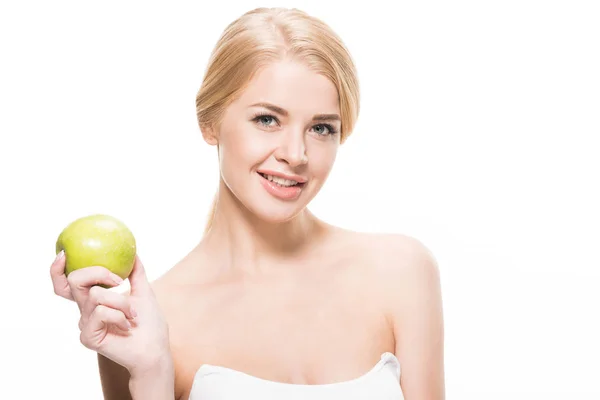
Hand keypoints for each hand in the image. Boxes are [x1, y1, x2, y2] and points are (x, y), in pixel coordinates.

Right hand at [50, 251, 171, 377]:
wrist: (154, 349)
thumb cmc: (149, 323)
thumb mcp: (144, 291)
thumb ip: (136, 273)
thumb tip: (134, 253)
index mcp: (94, 300)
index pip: (67, 283)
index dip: (57, 270)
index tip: (64, 254)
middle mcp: (85, 311)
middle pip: (74, 281)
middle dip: (98, 273)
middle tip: (119, 280)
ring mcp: (85, 324)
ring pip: (96, 295)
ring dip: (122, 302)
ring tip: (133, 314)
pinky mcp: (88, 336)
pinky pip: (101, 312)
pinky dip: (120, 315)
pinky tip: (127, 326)